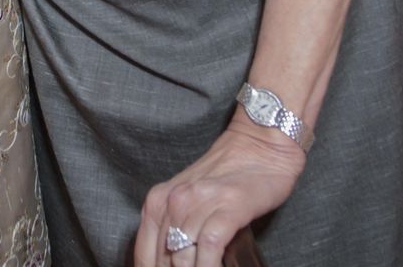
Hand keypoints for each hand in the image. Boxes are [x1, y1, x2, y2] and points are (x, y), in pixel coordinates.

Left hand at [134, 121, 304, 266]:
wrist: (258, 147)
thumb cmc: (224, 178)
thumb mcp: (189, 202)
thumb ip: (173, 230)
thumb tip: (170, 264)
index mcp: (157, 202)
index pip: (145, 257)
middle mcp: (174, 201)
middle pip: (165, 262)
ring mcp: (200, 203)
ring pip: (183, 261)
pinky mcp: (228, 208)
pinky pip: (209, 248)